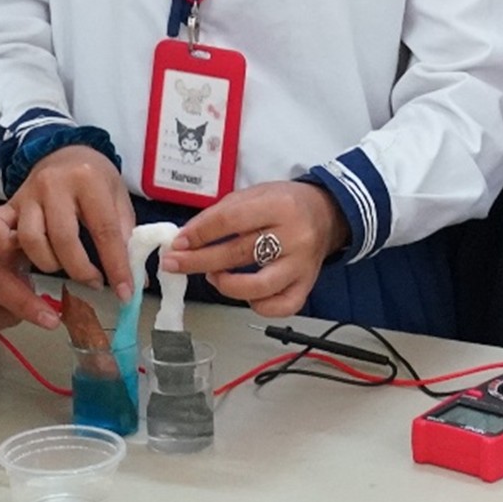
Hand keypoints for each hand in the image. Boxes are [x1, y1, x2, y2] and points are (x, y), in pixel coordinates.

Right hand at [7, 145, 136, 299]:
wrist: (64, 152)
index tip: (124, 292)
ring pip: (30, 241)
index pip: (104, 230)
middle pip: (63, 239)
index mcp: (88, 180)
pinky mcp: (8, 204)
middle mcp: (53, 185)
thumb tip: (136, 280)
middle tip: (94, 282)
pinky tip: (26, 259)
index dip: (115, 265)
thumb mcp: (119, 196)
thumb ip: (127, 235)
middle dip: (81, 270)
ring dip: (50, 263)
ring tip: (66, 267)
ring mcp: (27, 194)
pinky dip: (8, 252)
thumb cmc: (96, 178)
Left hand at [160, 181, 349, 317]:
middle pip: (237, 253)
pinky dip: (257, 306)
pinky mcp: (306, 286)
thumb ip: (221, 214)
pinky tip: (244, 294)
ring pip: (257, 287)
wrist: (328, 214)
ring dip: (225, 285)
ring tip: (213, 277)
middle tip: (174, 264)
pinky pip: (279, 307)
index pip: (230, 221)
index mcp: (280, 205)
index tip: (178, 242)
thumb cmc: (286, 203)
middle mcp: (294, 236)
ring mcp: (301, 265)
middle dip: (198, 261)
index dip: (199, 234)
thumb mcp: (255, 194)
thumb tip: (188, 238)